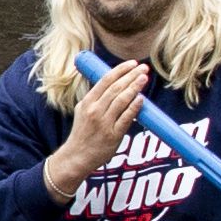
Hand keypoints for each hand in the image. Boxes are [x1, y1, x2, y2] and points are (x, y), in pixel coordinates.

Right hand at [40, 58, 150, 199]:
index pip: (105, 80)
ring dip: (134, 87)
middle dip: (131, 76)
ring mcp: (104, 123)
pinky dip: (134, 107)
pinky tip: (141, 99)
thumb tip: (114, 83)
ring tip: (144, 78)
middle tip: (143, 68)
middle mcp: (95, 110)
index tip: (132, 63)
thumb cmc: (82, 132)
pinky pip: (126, 118)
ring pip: (122, 100)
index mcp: (87, 102)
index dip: (120, 70)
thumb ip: (96, 98)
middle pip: (116, 88)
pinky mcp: (113, 135)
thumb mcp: (83, 110)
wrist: (76, 156)